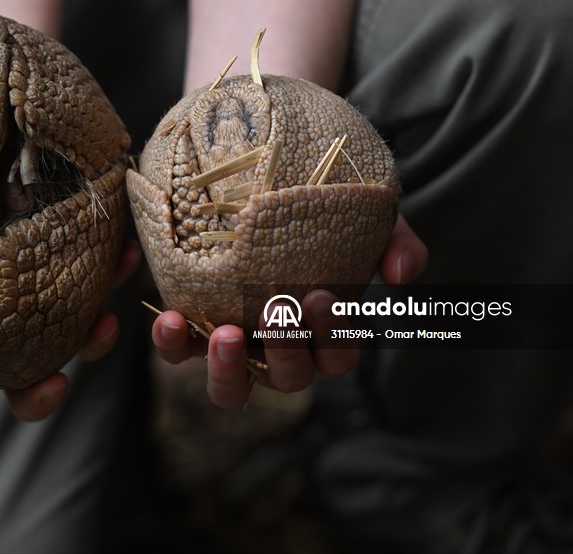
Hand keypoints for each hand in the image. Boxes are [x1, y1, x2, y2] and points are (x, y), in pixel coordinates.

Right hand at [0, 239, 142, 420]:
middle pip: (23, 369)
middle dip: (38, 390)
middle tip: (50, 386)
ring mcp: (39, 275)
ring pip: (72, 323)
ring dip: (93, 333)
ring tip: (105, 324)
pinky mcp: (72, 235)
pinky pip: (99, 257)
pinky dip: (113, 259)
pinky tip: (124, 245)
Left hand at [151, 214, 427, 407]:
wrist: (264, 183)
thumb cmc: (327, 213)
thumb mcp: (369, 219)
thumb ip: (395, 241)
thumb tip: (402, 273)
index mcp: (325, 337)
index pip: (338, 354)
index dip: (333, 336)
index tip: (321, 296)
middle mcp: (281, 353)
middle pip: (289, 377)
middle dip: (285, 349)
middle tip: (278, 309)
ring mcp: (236, 348)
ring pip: (233, 389)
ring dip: (228, 370)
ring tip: (226, 336)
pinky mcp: (193, 332)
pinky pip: (180, 354)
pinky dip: (173, 344)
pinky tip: (169, 318)